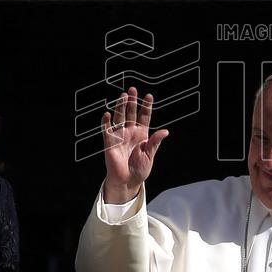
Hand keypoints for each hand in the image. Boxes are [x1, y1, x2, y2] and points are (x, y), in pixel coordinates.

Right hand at [101, 87, 168, 202]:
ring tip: (123, 96)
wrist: (128, 181)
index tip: (149, 96)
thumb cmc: (140, 169)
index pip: (144, 117)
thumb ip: (155, 142)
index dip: (146, 107)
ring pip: (120, 118)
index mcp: (142, 134)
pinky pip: (107, 130)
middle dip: (132, 102)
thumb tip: (165, 131)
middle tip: (133, 89)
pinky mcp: (110, 143)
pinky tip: (107, 114)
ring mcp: (120, 136)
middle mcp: (130, 132)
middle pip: (131, 113)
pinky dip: (106, 122)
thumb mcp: (150, 155)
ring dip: (121, 107)